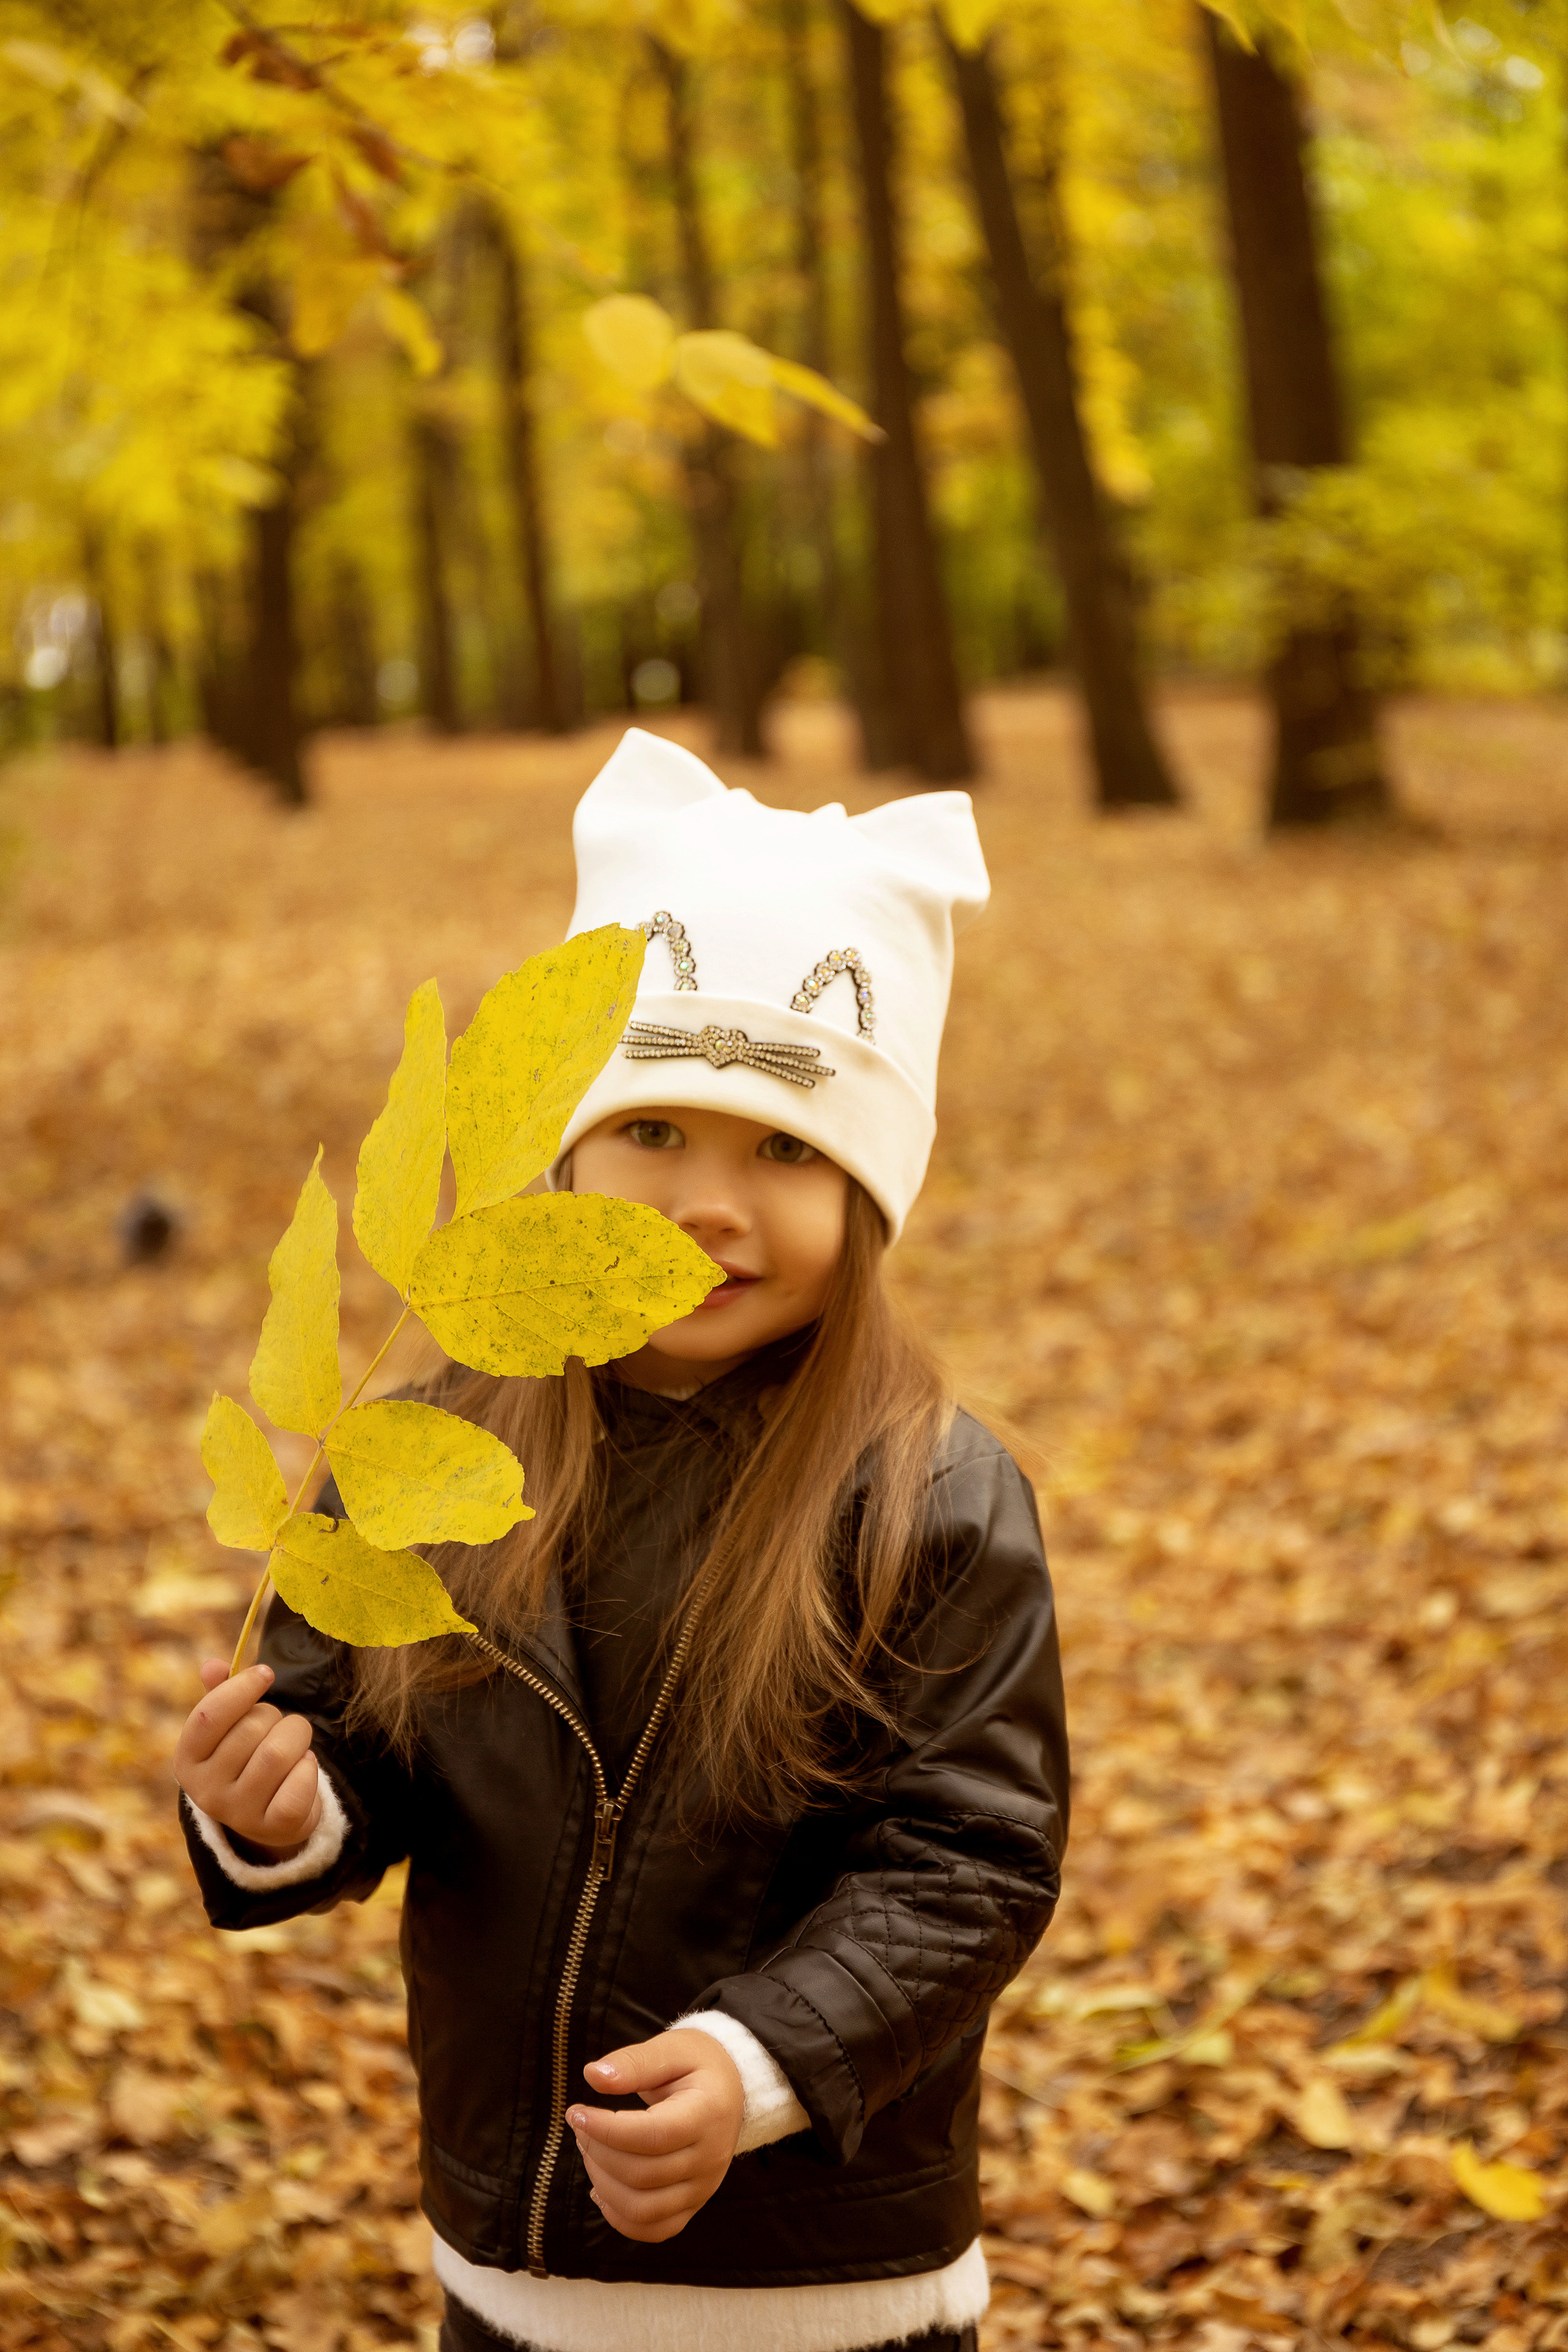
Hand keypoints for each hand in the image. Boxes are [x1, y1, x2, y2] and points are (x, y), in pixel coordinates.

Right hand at [173, 1659, 320, 1856]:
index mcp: (188, 1760)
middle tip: (277, 1727)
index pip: (208, 1716)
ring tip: (293, 1744)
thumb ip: (221, 1694)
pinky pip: (300, 1781)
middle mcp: (206, 1791)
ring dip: (297, 1736)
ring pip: (279, 1752)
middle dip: (275, 1716)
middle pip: (252, 1729)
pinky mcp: (274, 1827)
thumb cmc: (246, 1757)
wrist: (269, 1815)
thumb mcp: (228, 1727)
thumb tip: (213, 1666)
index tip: (266, 1673)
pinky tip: (302, 1769)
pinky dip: (309, 1766)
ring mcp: (239, 1813)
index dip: (240, 1688)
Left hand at [568, 2028, 743, 2242]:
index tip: (576, 2113)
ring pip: (644, 2209)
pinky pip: (655, 2230)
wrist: (732, 2088)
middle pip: (643, 2175)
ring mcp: (704, 2187)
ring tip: (590, 2152)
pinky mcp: (694, 2204)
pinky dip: (620, 2218)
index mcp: (708, 2114)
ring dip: (603, 2184)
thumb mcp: (672, 2048)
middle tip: (580, 2125)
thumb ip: (634, 2062)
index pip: (653, 2135)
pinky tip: (601, 2189)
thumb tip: (592, 2076)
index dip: (607, 2130)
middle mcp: (710, 2158)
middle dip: (598, 2152)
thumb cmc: (697, 2063)